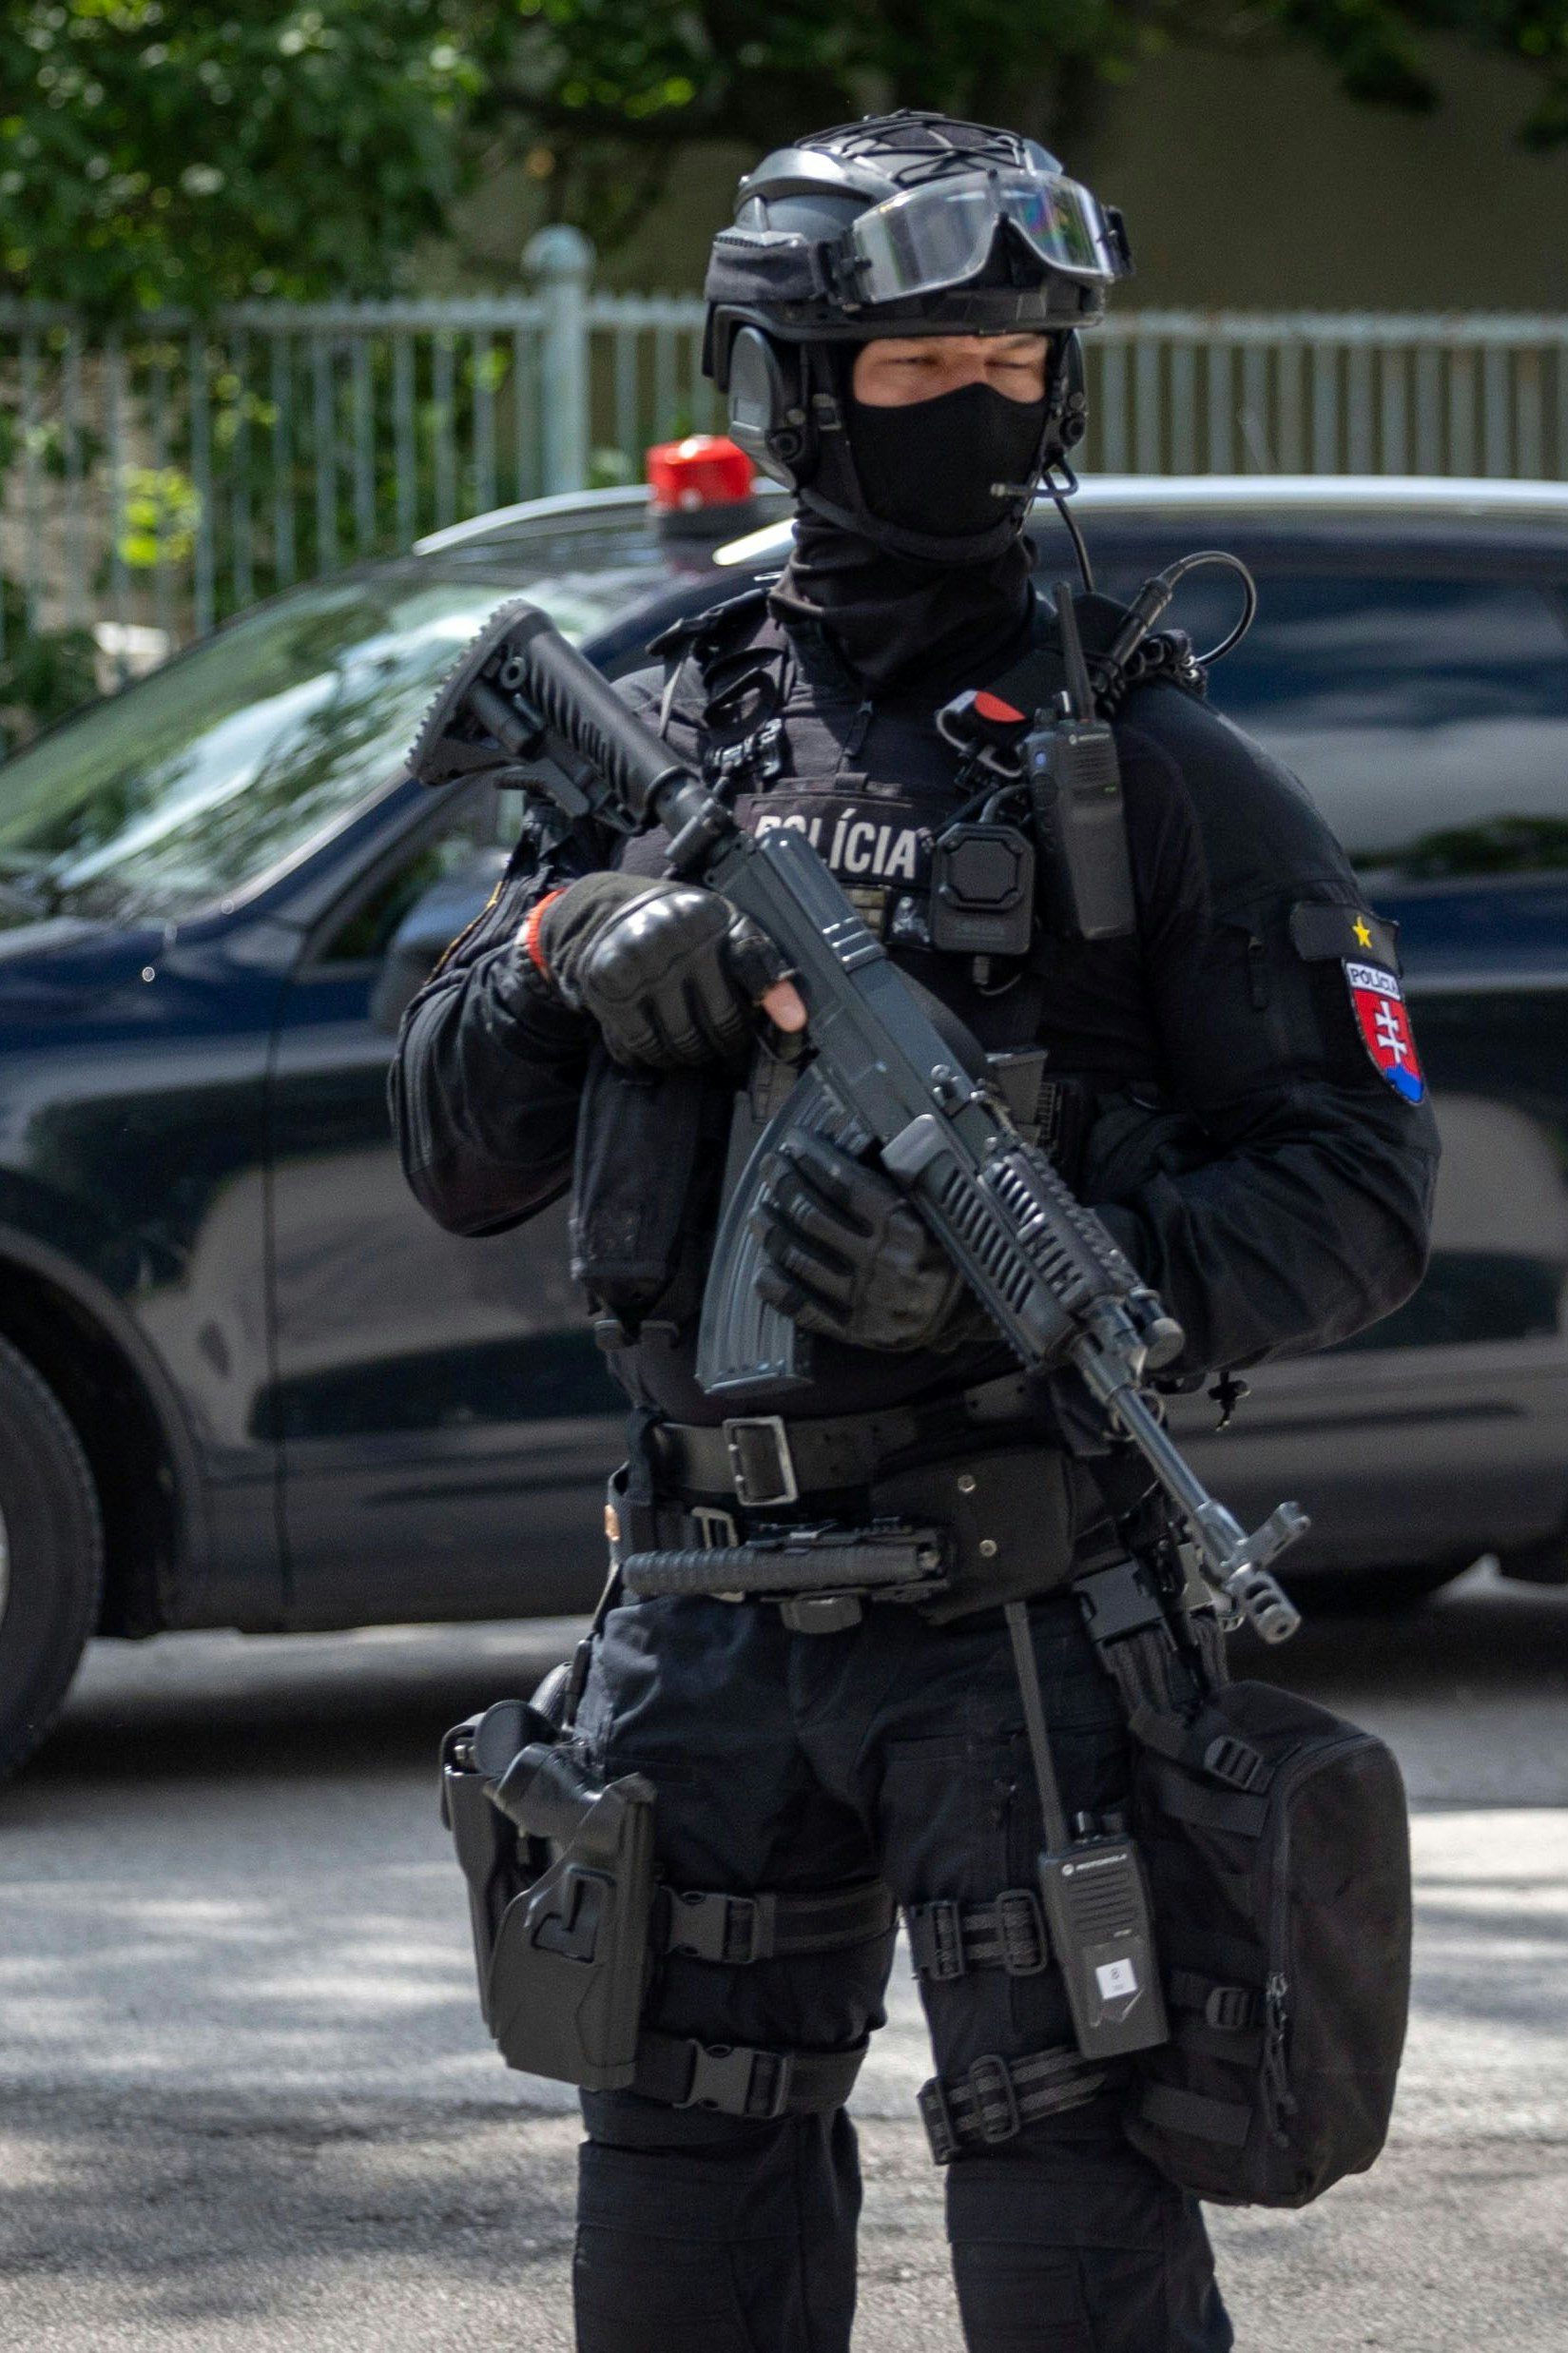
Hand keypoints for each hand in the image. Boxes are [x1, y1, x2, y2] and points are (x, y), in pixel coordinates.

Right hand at [532, 873, 804, 1067]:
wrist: (609, 915)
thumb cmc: (682, 930)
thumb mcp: (724, 929)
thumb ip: (759, 965)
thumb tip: (794, 1020)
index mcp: (708, 918)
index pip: (753, 963)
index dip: (774, 998)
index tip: (794, 1025)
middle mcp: (673, 939)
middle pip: (721, 1024)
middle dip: (725, 1040)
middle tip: (721, 1037)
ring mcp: (638, 966)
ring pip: (681, 1044)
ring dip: (689, 1055)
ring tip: (689, 1041)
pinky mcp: (607, 991)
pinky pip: (640, 1047)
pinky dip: (651, 1054)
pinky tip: (656, 1040)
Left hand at [752, 1134, 974, 1352]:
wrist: (966, 1312)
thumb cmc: (948, 1252)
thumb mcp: (934, 1212)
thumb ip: (895, 1187)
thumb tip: (844, 1153)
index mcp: (906, 1226)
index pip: (844, 1184)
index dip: (812, 1158)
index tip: (794, 1143)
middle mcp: (882, 1261)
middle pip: (813, 1216)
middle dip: (785, 1185)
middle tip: (772, 1168)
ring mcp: (867, 1298)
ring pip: (801, 1258)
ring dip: (773, 1231)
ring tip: (761, 1213)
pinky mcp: (857, 1330)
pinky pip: (806, 1308)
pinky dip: (778, 1288)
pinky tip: (763, 1271)